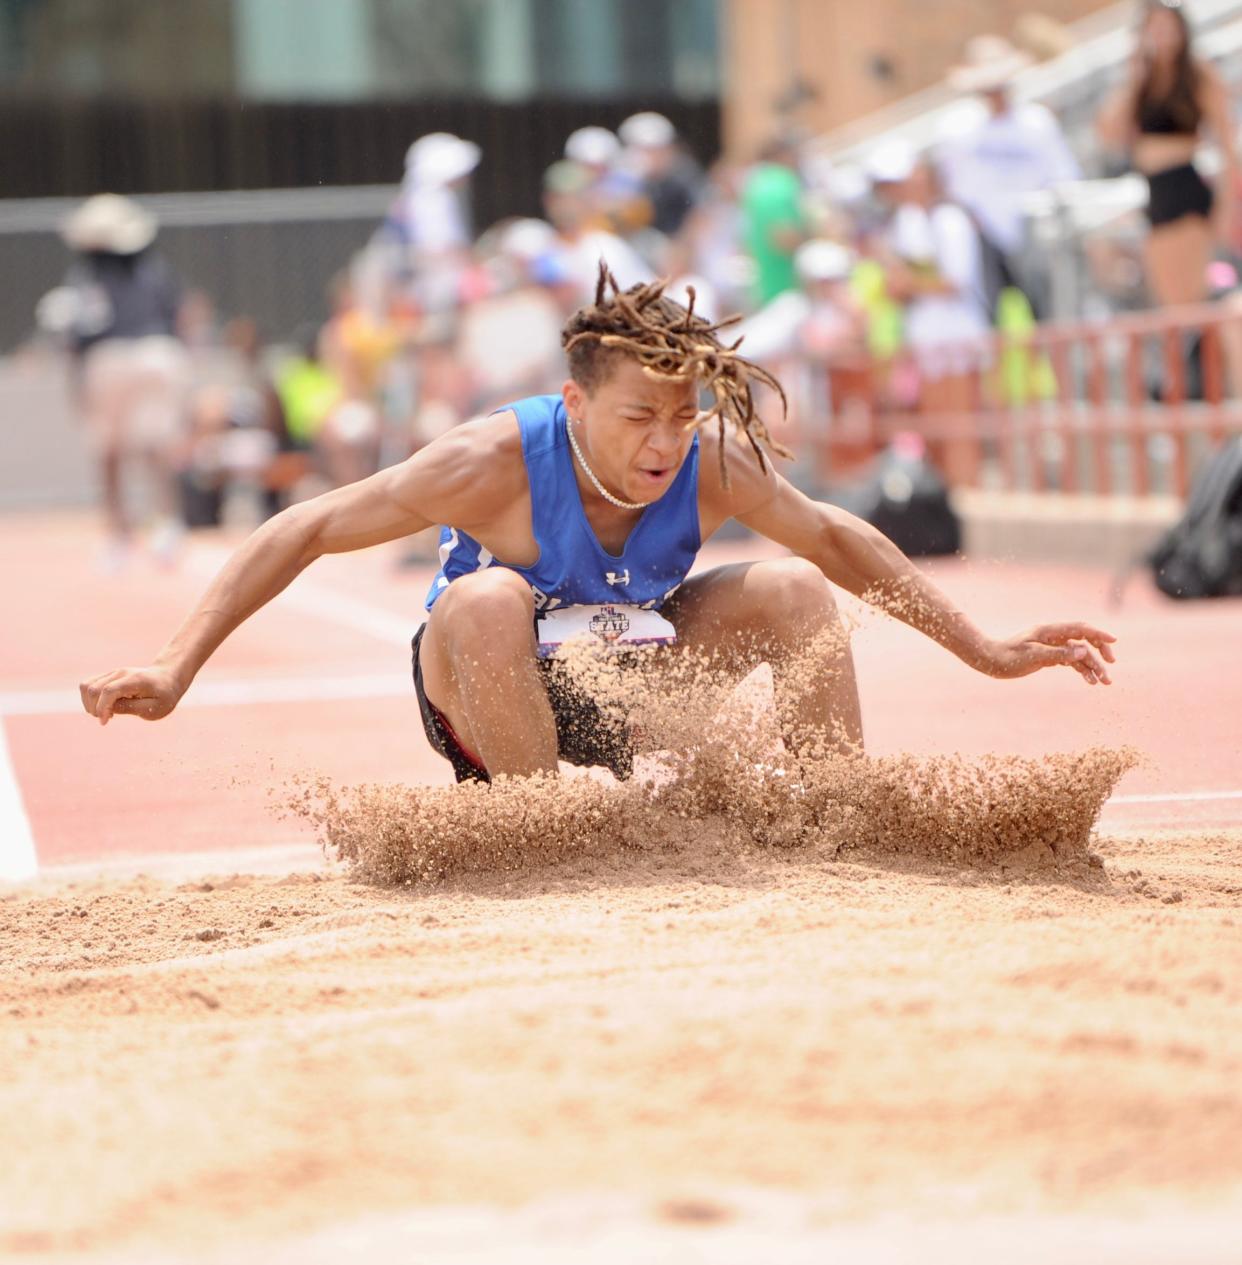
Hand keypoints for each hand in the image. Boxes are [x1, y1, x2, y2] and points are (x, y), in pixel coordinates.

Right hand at [80, 665, 185, 724]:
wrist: (167, 680)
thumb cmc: (163, 696)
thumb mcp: (154, 708)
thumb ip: (131, 708)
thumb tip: (108, 709)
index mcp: (134, 680)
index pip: (109, 691)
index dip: (102, 708)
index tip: (105, 722)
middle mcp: (120, 673)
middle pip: (93, 689)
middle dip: (95, 708)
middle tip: (110, 718)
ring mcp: (112, 674)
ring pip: (86, 686)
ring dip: (90, 704)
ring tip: (107, 713)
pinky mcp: (107, 677)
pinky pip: (88, 686)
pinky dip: (90, 700)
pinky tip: (106, 707)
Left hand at [980, 623, 1115, 685]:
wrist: (990, 661)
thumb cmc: (1008, 657)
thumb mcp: (1034, 656)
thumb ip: (1059, 654)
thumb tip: (1084, 650)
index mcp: (1049, 631)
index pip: (1079, 628)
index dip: (1098, 634)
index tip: (1113, 641)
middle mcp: (1053, 636)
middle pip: (1084, 639)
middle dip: (1100, 650)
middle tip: (1111, 664)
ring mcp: (1051, 646)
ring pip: (1078, 653)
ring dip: (1092, 666)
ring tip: (1103, 682)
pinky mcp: (1048, 656)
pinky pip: (1070, 661)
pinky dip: (1081, 670)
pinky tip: (1089, 681)